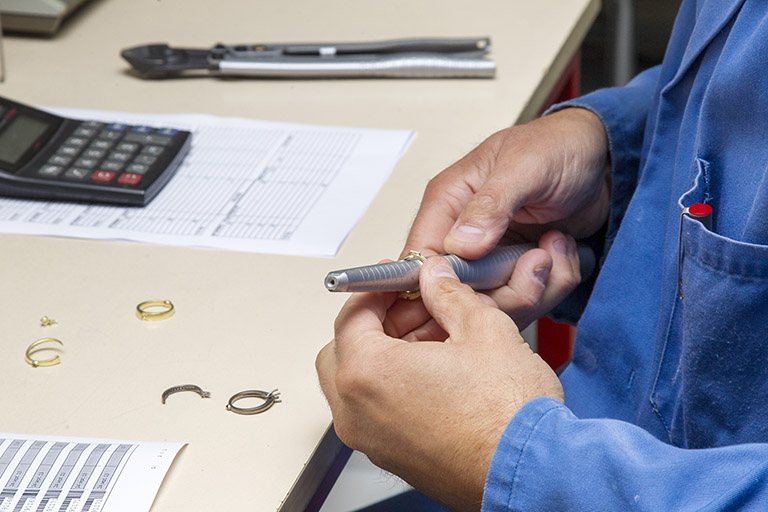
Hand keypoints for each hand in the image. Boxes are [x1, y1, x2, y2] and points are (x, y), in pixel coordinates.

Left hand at [316, 257, 563, 510]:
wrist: (531, 473)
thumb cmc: (508, 416)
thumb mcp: (482, 329)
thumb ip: (448, 294)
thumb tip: (435, 278)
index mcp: (368, 373)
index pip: (351, 316)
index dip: (377, 289)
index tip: (398, 281)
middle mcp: (357, 413)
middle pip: (343, 350)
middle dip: (377, 322)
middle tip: (414, 307)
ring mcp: (372, 441)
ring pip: (357, 383)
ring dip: (386, 353)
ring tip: (434, 338)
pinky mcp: (392, 458)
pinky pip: (375, 411)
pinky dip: (393, 385)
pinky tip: (436, 371)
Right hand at [403, 108, 608, 322]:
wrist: (603, 159)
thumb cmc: (559, 146)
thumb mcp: (525, 167)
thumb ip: (489, 205)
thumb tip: (459, 244)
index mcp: (449, 201)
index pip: (422, 257)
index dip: (441, 286)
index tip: (477, 295)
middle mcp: (465, 233)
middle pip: (461, 293)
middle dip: (505, 290)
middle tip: (537, 262)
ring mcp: (492, 256)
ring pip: (497, 303)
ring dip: (535, 286)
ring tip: (554, 248)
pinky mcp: (518, 270)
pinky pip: (528, 300)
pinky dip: (553, 284)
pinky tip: (561, 250)